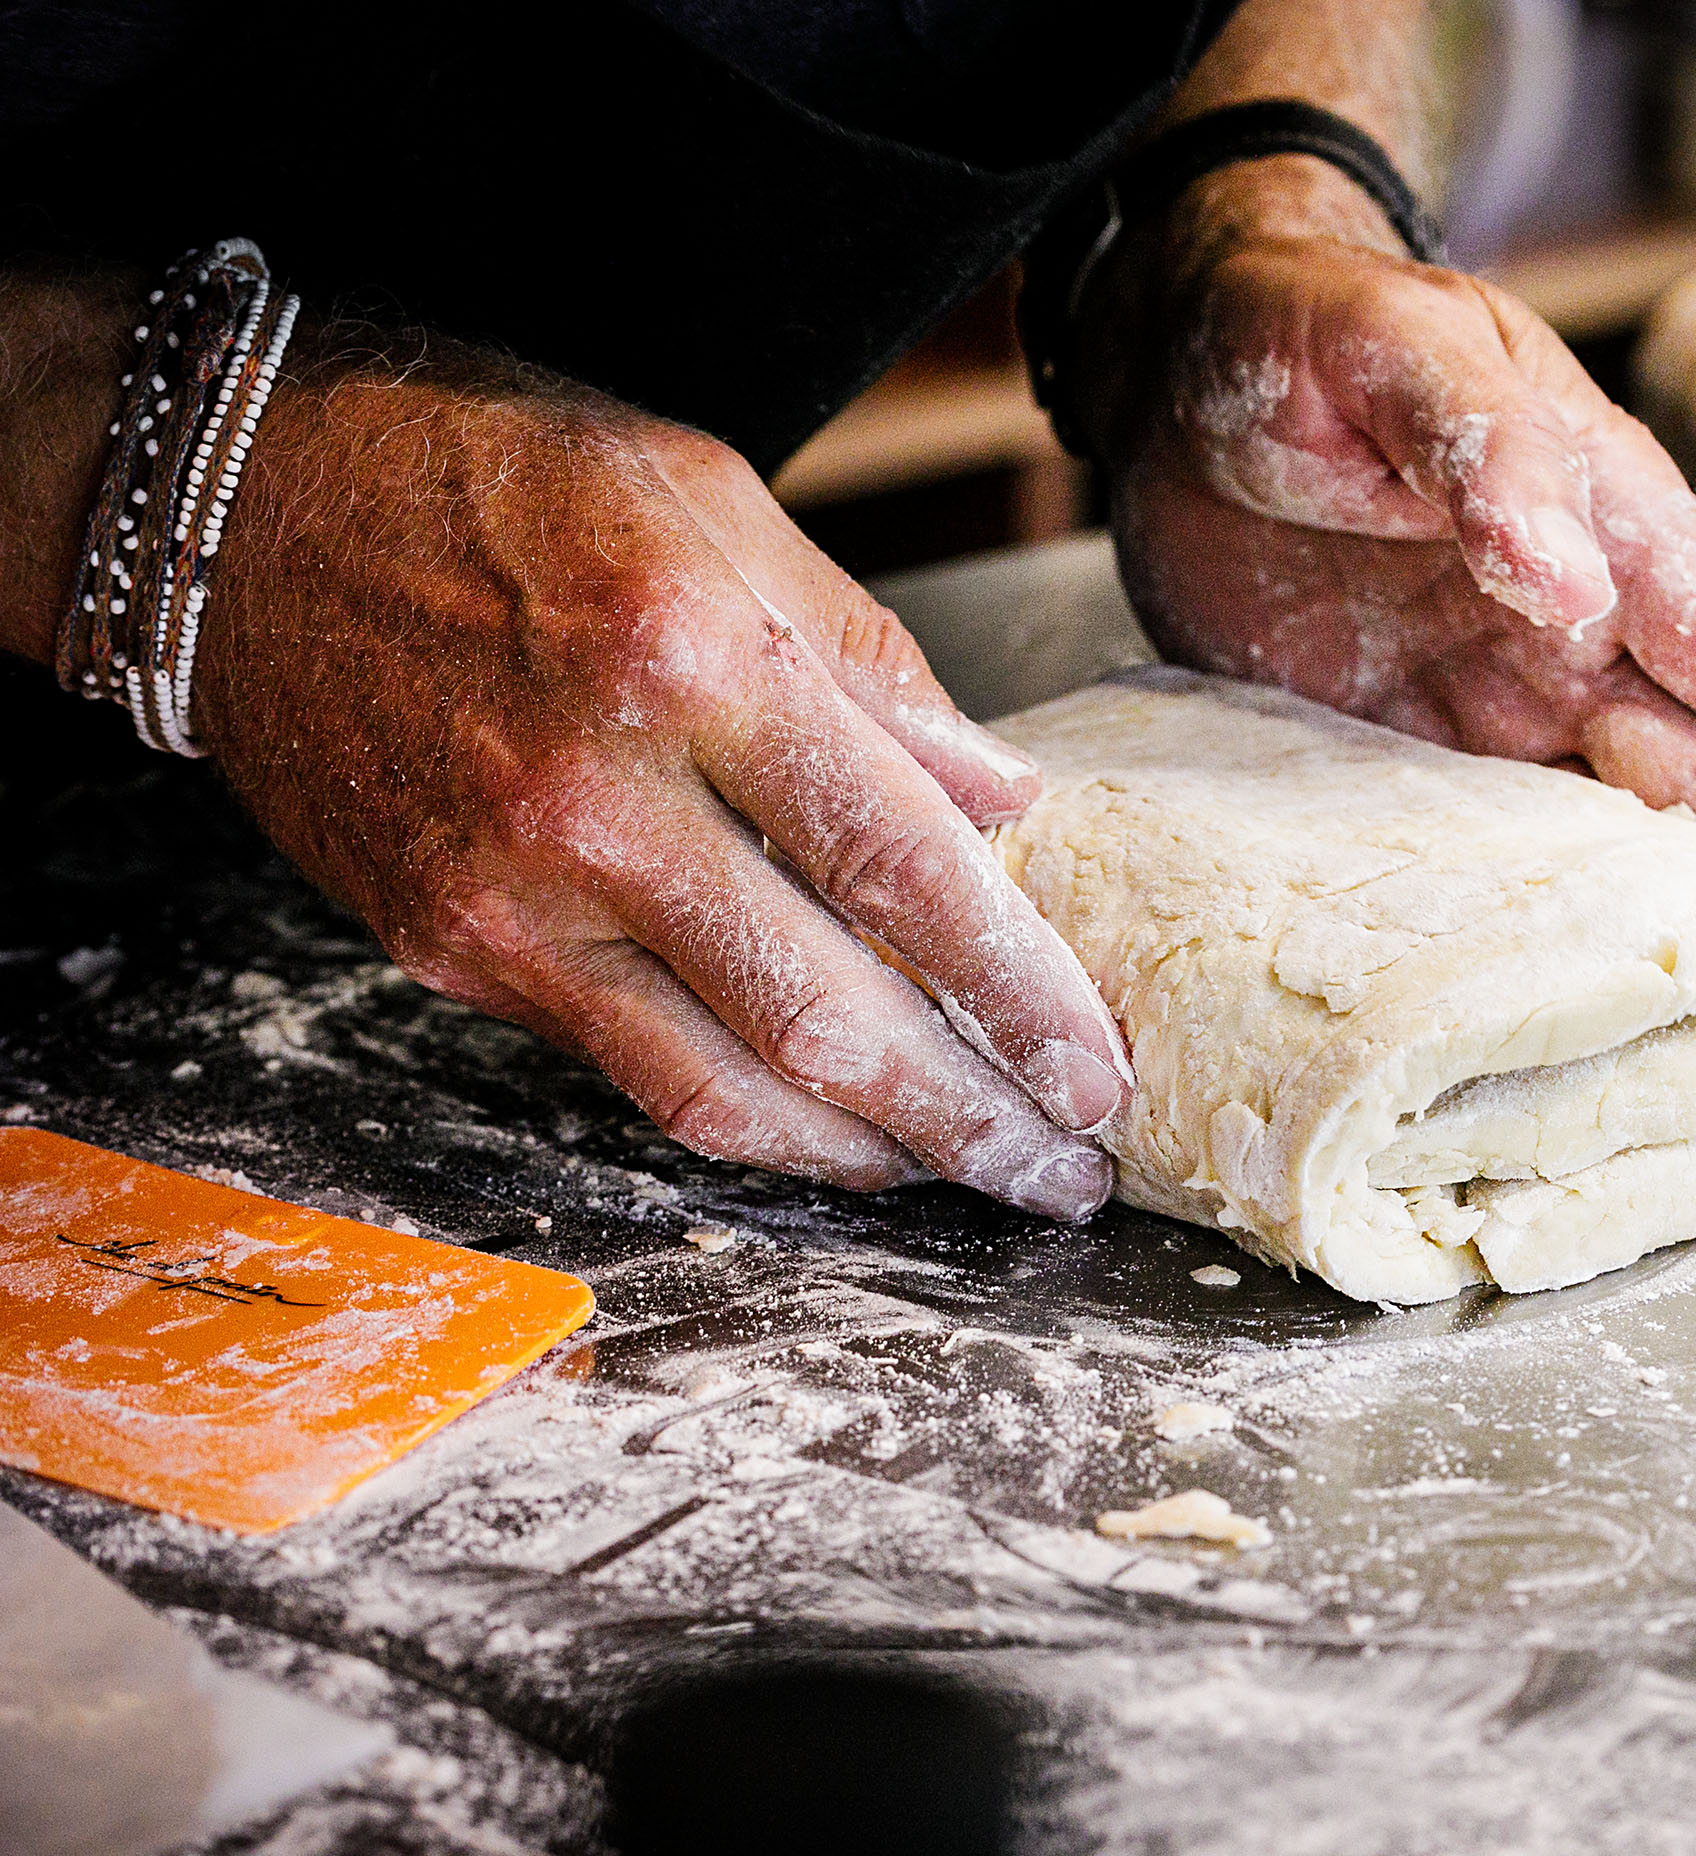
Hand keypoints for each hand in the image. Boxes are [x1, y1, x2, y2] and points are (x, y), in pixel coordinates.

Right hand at [185, 330, 1130, 1215]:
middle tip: (1069, 1172)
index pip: (906, 868)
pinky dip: (755, 1123)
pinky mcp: (453, 948)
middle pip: (831, 1015)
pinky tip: (839, 1134)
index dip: (1021, 989)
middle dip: (974, 1116)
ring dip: (877, 1157)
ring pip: (731, 1087)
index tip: (1095, 1060)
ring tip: (977, 1177)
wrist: (236, 507)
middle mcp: (602, 800)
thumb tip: (999, 802)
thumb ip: (870, 664)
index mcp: (695, 661)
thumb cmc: (489, 474)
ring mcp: (515, 893)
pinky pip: (634, 1076)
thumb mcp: (714, 502)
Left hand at [1085, 159, 1695, 1035]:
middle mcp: (1581, 636)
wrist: (1174, 366)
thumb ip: (1486, 450)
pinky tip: (1604, 1004)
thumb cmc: (1306, 331)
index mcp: (1614, 530)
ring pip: (1629, 836)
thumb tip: (1571, 585)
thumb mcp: (1398, 352)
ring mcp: (1497, 703)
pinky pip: (1495, 858)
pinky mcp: (1408, 753)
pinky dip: (1557, 931)